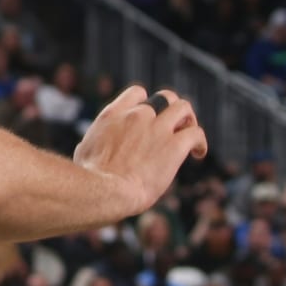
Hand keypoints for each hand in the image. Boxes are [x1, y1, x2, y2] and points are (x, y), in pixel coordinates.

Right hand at [73, 86, 207, 218]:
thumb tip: (91, 149)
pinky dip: (200, 143)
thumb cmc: (89, 179)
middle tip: (174, 128)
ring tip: (188, 137)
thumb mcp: (85, 151)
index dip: (148, 104)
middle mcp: (137, 116)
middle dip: (172, 110)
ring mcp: (157, 129)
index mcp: (113, 115)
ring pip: (184, 108)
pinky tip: (197, 154)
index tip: (150, 120)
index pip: (138, 93)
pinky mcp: (174, 146)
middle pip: (166, 97)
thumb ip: (97, 141)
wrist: (105, 191)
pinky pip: (196, 133)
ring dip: (189, 121)